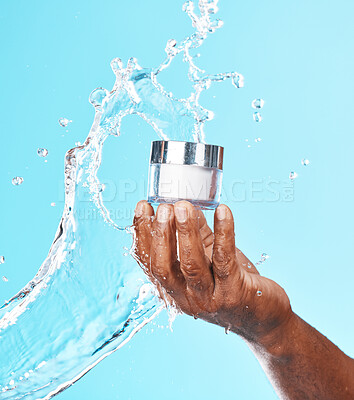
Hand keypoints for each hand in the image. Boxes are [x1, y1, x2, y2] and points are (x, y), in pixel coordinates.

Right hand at [133, 200, 292, 346]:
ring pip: (191, 265)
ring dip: (185, 233)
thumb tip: (185, 206)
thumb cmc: (233, 286)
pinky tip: (223, 211)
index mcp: (173, 290)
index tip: (142, 206)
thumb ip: (196, 236)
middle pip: (163, 267)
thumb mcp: (209, 261)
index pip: (148, 262)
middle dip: (160, 235)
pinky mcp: (233, 293)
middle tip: (163, 207)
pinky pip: (225, 259)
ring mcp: (209, 298)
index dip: (142, 233)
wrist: (264, 320)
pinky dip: (223, 232)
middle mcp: (186, 298)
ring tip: (183, 207)